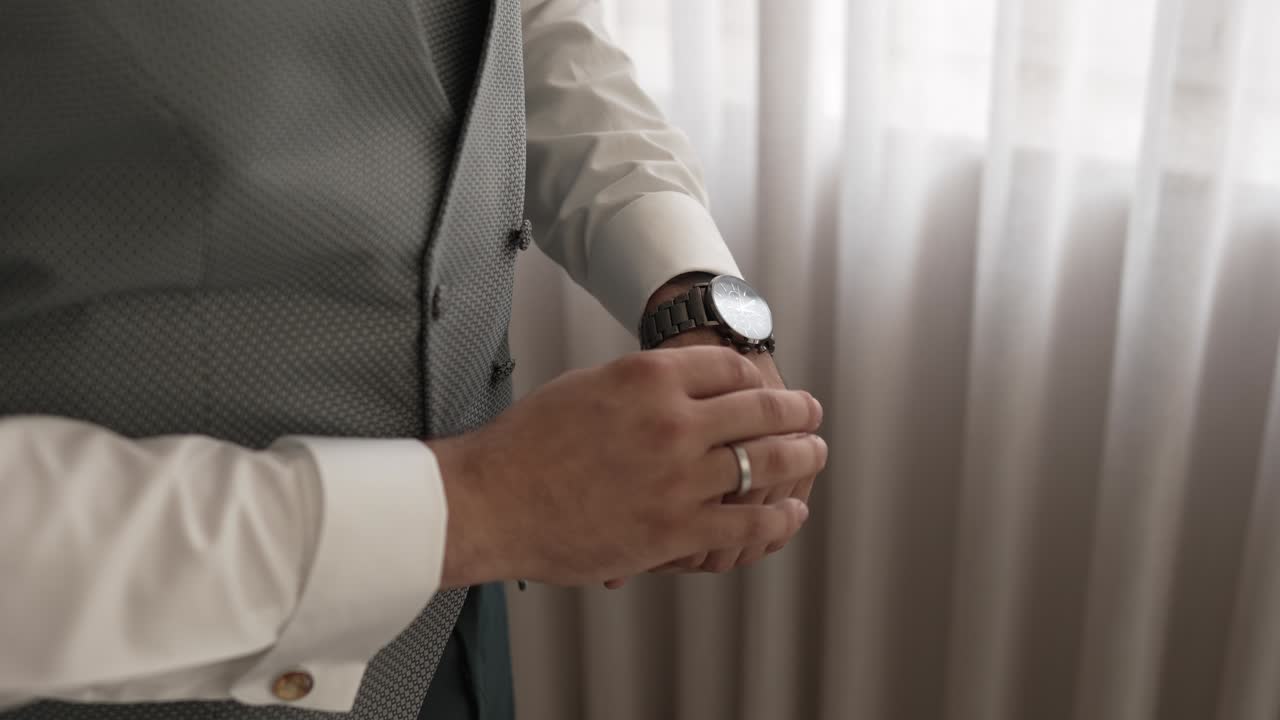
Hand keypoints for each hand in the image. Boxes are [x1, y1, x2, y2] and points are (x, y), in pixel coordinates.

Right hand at [428, 345, 824, 587]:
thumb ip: (635, 387)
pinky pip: (748, 521)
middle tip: (812, 412)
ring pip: (765, 462)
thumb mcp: (585, 388)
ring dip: (800, 457)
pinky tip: (791, 512)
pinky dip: (778, 517)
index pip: (728, 367)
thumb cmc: (524, 446)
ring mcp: (680, 475)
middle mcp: (673, 419)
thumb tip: (664, 389)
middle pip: (760, 408)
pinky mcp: (677, 528)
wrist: (490, 501)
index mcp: (649, 376)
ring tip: (815, 454)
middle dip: (795, 410)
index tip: (766, 385)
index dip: (756, 376)